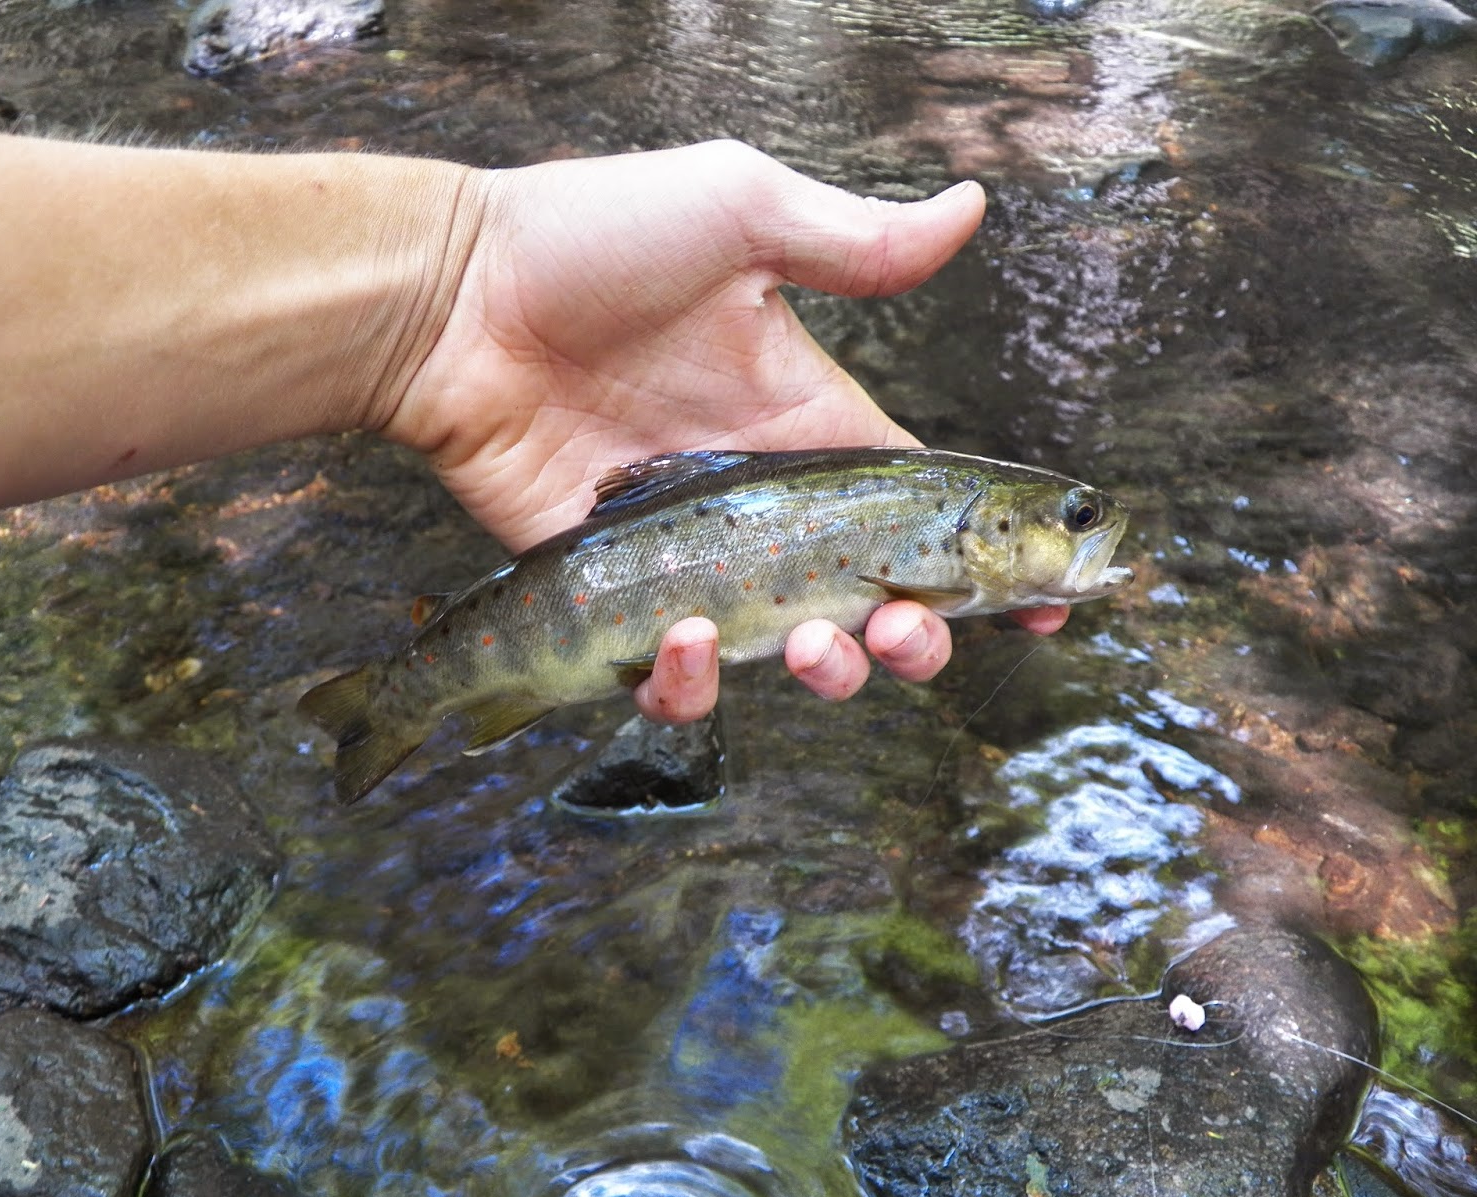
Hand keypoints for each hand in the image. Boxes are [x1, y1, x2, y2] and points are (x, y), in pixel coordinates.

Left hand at [384, 140, 1066, 715]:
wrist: (453, 300)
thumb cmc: (591, 242)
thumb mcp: (740, 214)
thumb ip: (854, 244)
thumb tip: (969, 208)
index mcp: (808, 424)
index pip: (920, 509)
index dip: (986, 561)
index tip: (1047, 608)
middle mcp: (762, 505)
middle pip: (874, 601)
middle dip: (916, 639)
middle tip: (907, 634)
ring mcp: (690, 559)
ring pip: (787, 656)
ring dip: (829, 675)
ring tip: (822, 650)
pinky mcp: (614, 599)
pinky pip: (669, 675)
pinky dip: (691, 684)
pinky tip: (687, 643)